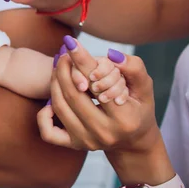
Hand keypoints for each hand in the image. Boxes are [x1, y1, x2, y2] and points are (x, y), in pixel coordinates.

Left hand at [38, 38, 158, 152]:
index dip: (81, 60)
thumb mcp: (145, 88)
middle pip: (73, 94)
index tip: (70, 42)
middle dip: (65, 69)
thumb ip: (134, 68)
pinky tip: (52, 99)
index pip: (96, 84)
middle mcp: (104, 133)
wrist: (133, 141)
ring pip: (59, 106)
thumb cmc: (139, 108)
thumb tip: (112, 55)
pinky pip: (48, 131)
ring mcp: (87, 141)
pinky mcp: (74, 145)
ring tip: (58, 67)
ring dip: (55, 82)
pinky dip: (44, 114)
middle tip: (63, 53)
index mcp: (124, 119)